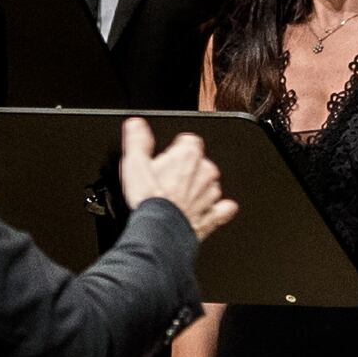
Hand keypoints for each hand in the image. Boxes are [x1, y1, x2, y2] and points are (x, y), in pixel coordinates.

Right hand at [117, 117, 234, 239]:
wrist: (158, 231)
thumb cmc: (149, 200)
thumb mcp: (134, 163)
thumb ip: (137, 140)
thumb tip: (136, 125)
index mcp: (188, 155)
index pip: (190, 141)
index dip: (178, 148)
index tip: (169, 156)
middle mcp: (205, 172)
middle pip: (201, 163)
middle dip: (187, 170)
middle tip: (169, 181)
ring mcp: (210, 194)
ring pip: (210, 185)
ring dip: (198, 190)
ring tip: (178, 198)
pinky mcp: (213, 215)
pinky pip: (223, 210)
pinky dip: (219, 210)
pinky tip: (211, 210)